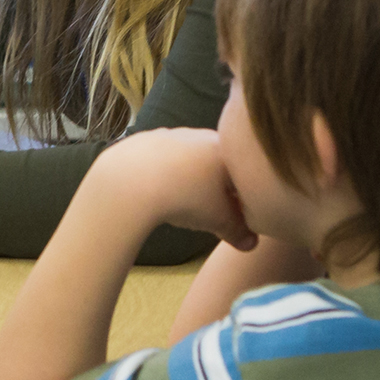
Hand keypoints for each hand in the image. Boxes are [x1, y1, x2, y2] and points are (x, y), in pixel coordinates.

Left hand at [93, 128, 256, 250]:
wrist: (129, 182)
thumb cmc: (183, 198)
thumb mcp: (217, 220)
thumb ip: (238, 231)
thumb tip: (250, 245)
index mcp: (223, 148)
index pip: (243, 172)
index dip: (242, 195)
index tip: (235, 213)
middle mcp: (198, 134)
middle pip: (215, 161)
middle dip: (215, 184)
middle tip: (207, 208)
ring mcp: (168, 134)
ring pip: (186, 157)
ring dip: (187, 176)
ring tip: (179, 199)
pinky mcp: (141, 139)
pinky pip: (158, 158)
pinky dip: (160, 172)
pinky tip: (155, 189)